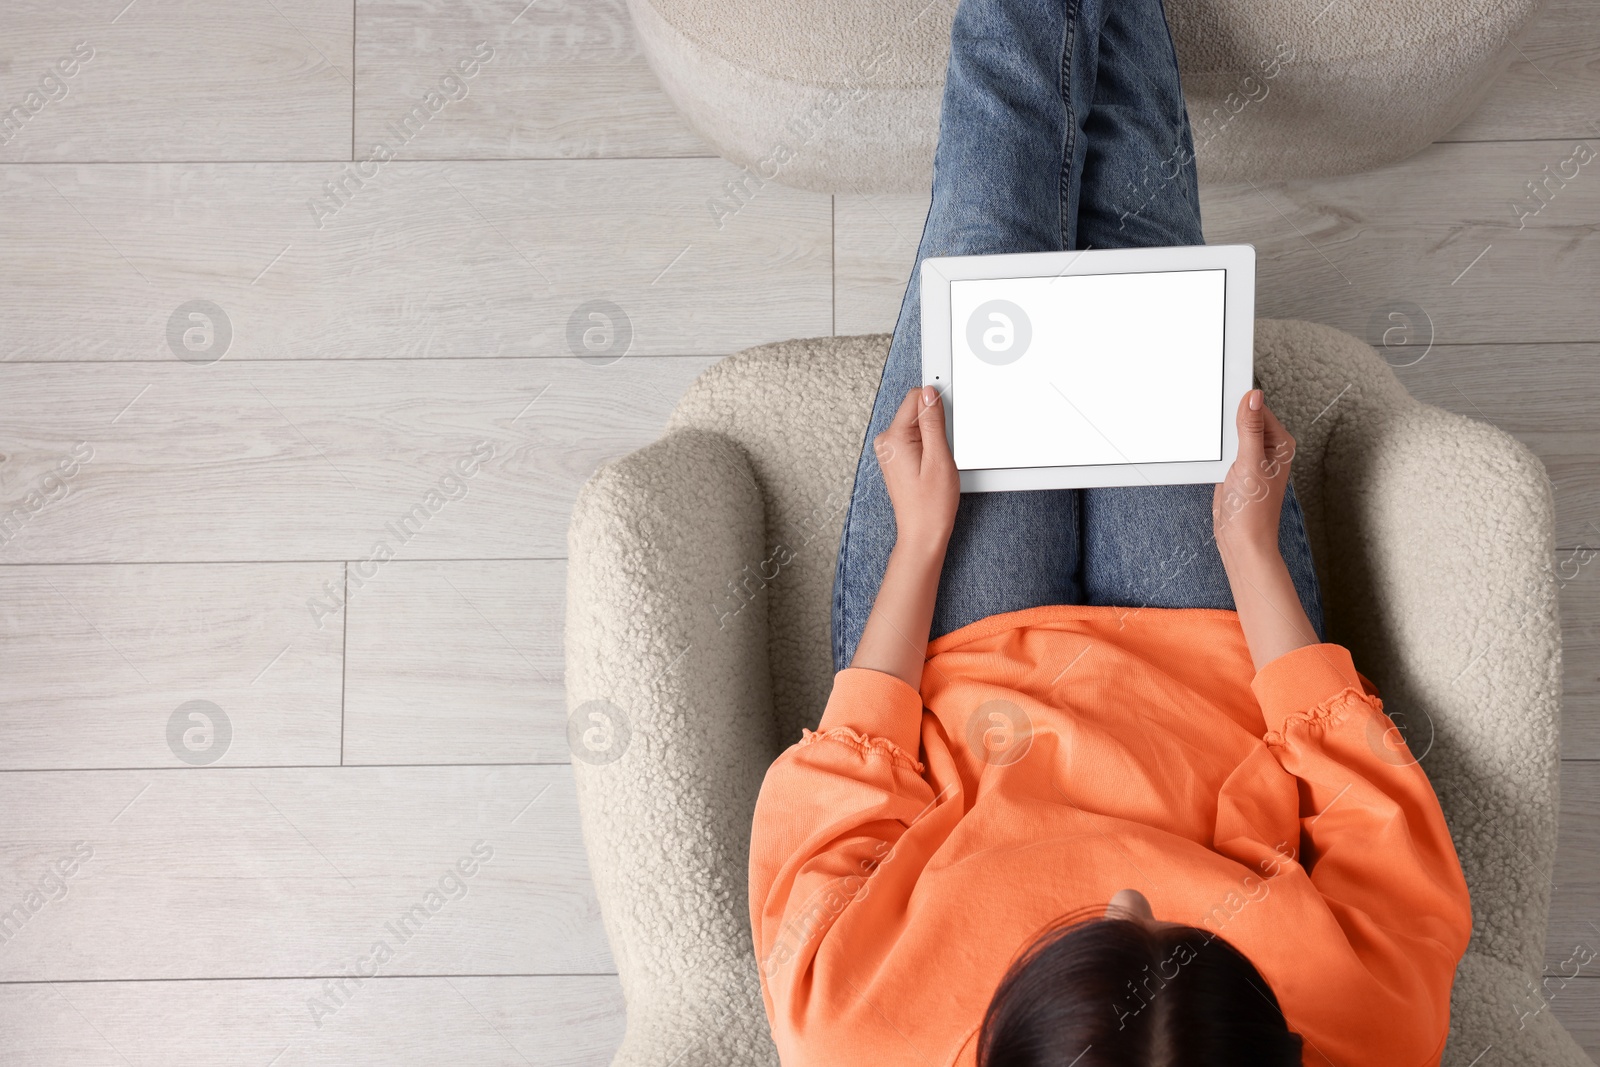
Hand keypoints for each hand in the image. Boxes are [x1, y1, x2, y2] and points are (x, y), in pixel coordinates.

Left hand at [875, 385, 959, 557]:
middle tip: (943, 449)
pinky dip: (927, 445)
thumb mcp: (939, 458)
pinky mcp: (895, 457)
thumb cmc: (931, 504)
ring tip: (937, 461)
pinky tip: (932, 464)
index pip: (916, 396)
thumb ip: (933, 421)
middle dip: (935, 422)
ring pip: (917, 424)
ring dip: (933, 435)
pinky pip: (914, 438)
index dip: (938, 402)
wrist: (922, 533)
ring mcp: (889, 450)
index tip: (950, 414)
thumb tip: (929, 392)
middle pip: (916, 409)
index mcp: (894, 437)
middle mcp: (886, 441)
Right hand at [1212, 388, 1295, 564]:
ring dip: (1218, 436)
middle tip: (1216, 430)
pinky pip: (1222, 448)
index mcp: (1279, 443)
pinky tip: (1210, 456)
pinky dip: (1214, 449)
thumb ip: (1250, 428)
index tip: (1222, 399)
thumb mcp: (1250, 463)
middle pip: (1242, 418)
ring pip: (1230, 433)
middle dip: (1226, 421)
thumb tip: (1253, 397)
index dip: (1239, 404)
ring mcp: (1250, 458)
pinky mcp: (1235, 468)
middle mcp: (1267, 448)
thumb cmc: (1254, 510)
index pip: (1258, 409)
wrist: (1240, 540)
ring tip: (1214, 450)